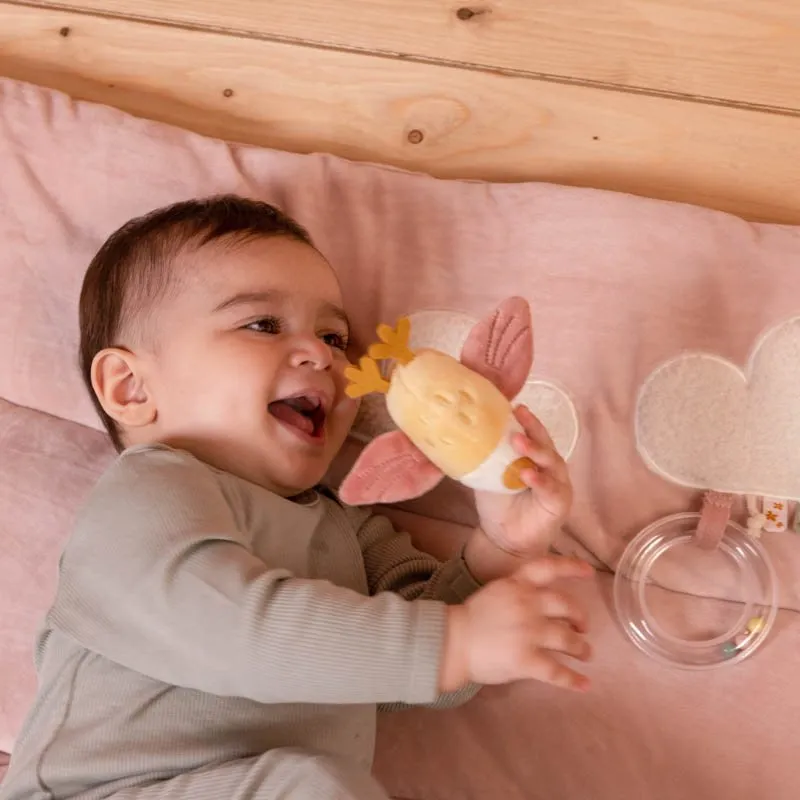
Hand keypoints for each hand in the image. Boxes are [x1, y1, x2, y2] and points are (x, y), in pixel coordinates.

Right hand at [439, 556, 592, 692]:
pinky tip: (584, 685)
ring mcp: (529, 633)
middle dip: (580, 618)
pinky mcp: (526, 660)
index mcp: (517, 585)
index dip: (571, 567)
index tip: (588, 572)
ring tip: (586, 653)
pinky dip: (573, 680)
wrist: (452, 642)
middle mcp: (528, 605)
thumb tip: (545, 604)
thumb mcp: (496, 592)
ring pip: (567, 639)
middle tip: (583, 628)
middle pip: (566, 607)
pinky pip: (557, 672)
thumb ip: (519, 592)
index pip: (548, 568)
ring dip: (581, 648)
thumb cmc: (472, 618)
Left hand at [474, 405, 571, 558]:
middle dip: (532, 428)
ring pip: (551, 462)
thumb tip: (457, 433)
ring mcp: (557, 483)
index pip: (533, 433)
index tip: (515, 406)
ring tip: (519, 443)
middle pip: (545, 442)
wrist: (503, 539)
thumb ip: (483, 456)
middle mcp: (549, 466)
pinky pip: (551, 488)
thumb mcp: (488, 475)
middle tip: (519, 415)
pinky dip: (540, 480)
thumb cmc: (499, 504)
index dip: (527, 420)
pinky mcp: (559, 503)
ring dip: (535, 451)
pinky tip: (527, 474)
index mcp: (534, 456)